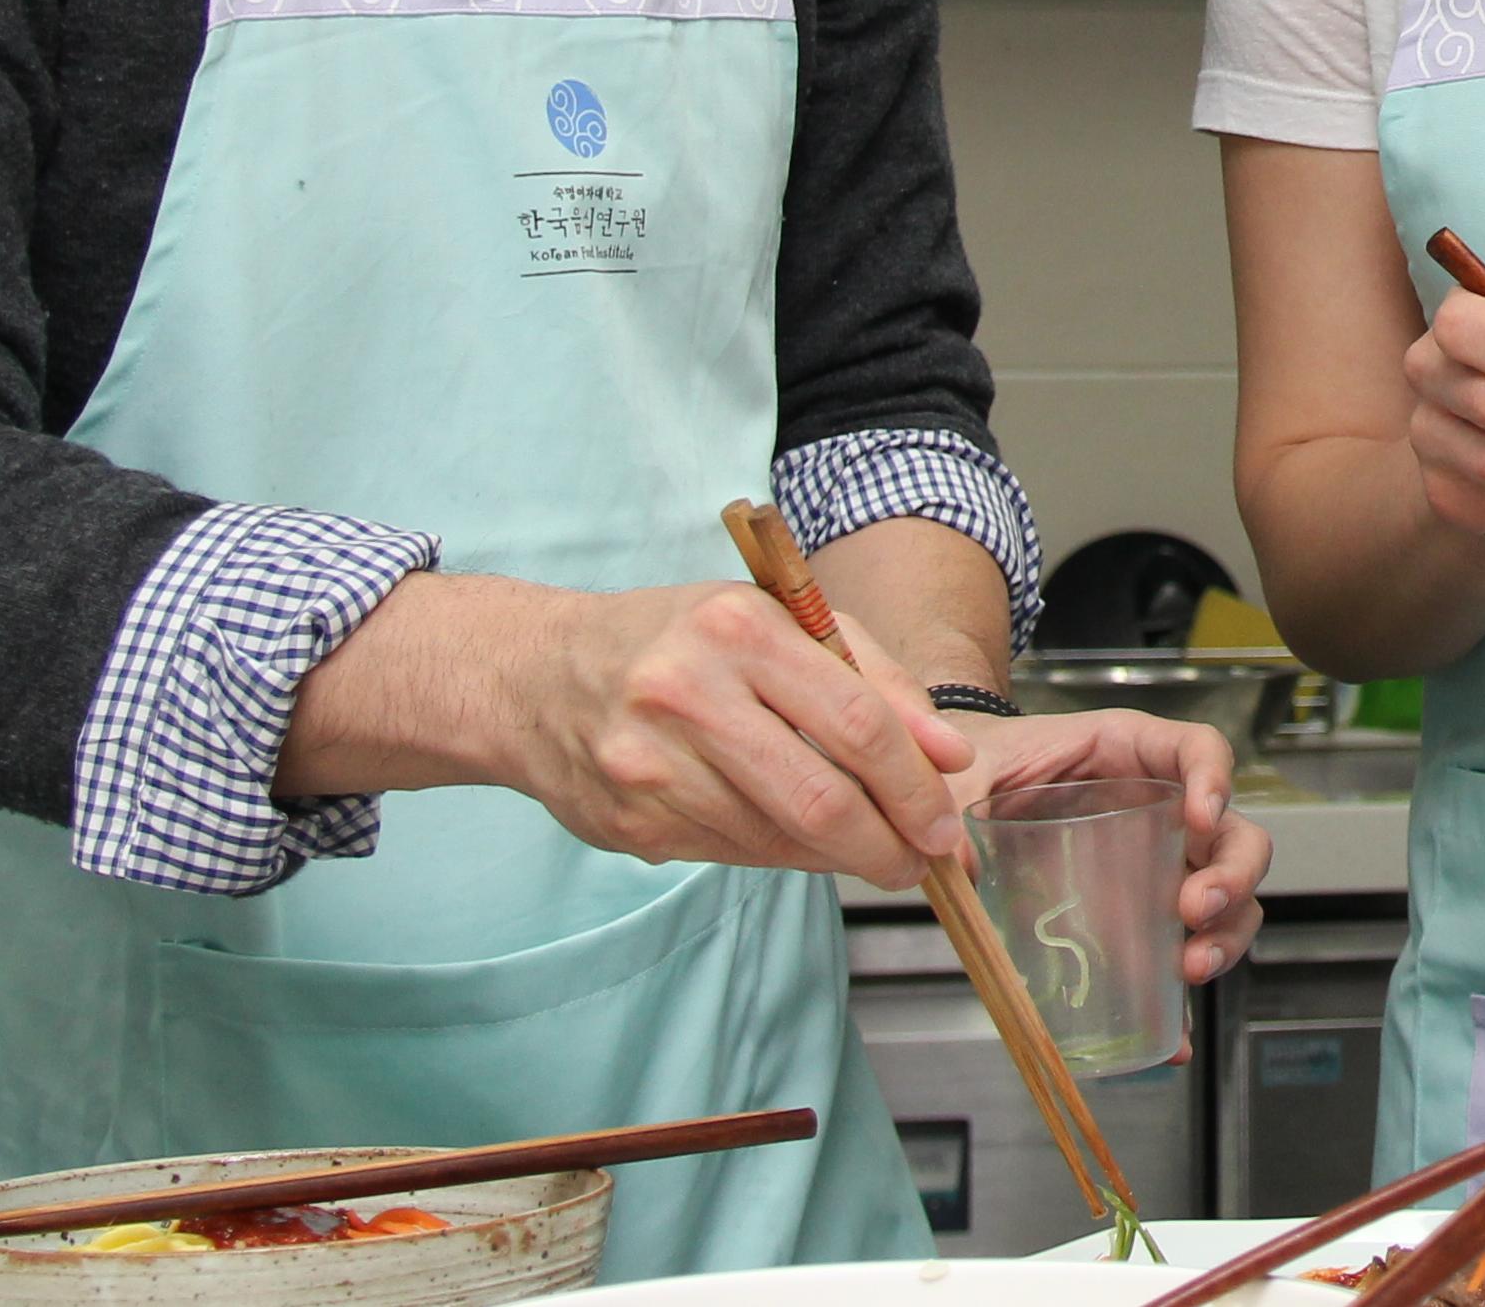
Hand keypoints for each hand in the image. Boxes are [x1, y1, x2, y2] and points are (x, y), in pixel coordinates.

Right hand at [493, 583, 979, 893]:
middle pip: (821, 797)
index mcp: (738, 628)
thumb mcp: (778, 622)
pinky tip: (789, 833)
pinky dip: (779, 852)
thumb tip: (949, 755)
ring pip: (779, 837)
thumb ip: (874, 679)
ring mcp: (652, 765)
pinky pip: (736, 854)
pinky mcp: (632, 823)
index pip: (856, 722)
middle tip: (920, 862)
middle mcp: (689, 694)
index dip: (914, 786)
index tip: (946, 824)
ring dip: (837, 854)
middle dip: (887, 845)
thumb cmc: (678, 640)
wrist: (535, 675)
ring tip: (864, 845)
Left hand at [920, 704, 1277, 985]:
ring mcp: (1160, 867)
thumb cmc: (992, 763)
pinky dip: (1182, 1004)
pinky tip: (1174, 1037)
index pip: (1200, 750)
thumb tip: (953, 854)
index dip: (1215, 779)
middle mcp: (1163, 810)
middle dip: (1231, 875)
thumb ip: (962, 791)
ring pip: (1227, 899)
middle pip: (1235, 834)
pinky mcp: (1141, 918)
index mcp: (1132, 754)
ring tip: (1191, 967)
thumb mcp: (977, 764)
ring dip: (1224, 936)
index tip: (1202, 816)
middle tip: (1196, 907)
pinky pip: (1175, 959)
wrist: (976, 793)